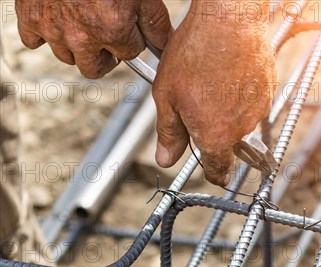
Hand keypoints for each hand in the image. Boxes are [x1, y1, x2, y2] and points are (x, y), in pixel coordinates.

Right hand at [15, 0, 171, 78]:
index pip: (129, 54)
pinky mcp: (30, 17)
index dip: (131, 40)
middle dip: (103, 56)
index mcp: (112, 30)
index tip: (128, 27)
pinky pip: (32, 41)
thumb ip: (155, 22)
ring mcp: (53, 29)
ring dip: (75, 46)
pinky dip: (41, 34)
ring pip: (66, 57)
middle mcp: (81, 37)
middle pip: (94, 68)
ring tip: (81, 21)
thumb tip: (163, 46)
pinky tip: (54, 19)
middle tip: (105, 36)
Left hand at [153, 0, 276, 185]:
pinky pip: (251, 101)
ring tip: (211, 82)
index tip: (211, 171)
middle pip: (226, 143)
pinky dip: (240, 93)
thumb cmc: (195, 53)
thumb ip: (169, 133)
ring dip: (227, 110)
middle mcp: (240, 129)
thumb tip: (166, 160)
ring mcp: (257, 108)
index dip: (213, 174)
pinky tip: (227, 73)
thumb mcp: (168, 97)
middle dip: (213, 131)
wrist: (229, 17)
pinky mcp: (268, 88)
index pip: (219, 171)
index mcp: (215, 137)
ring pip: (239, 120)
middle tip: (196, 104)